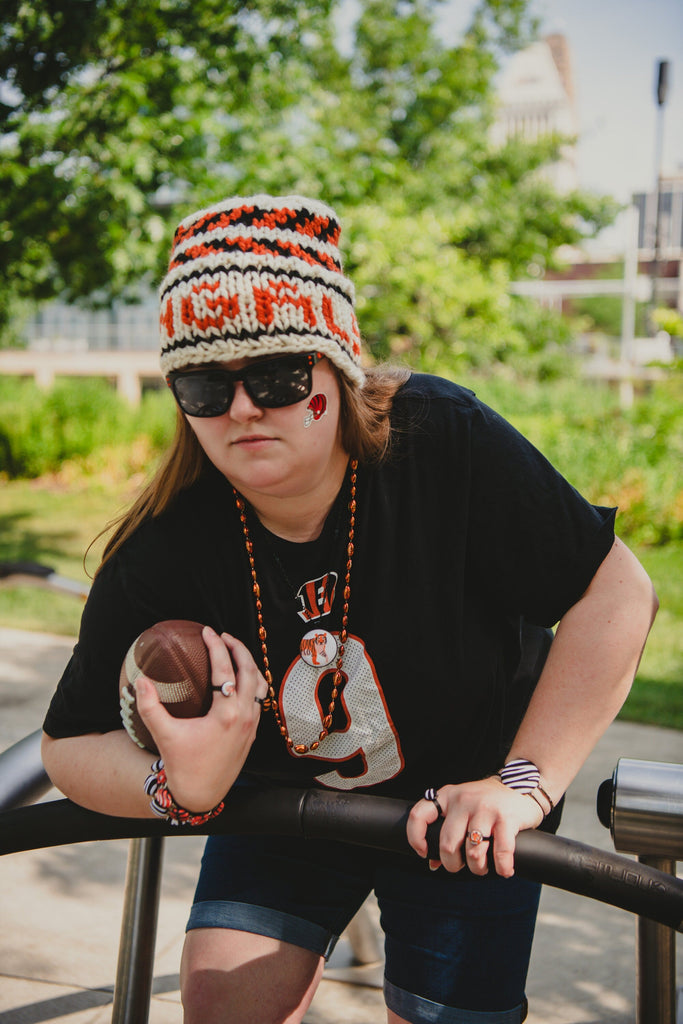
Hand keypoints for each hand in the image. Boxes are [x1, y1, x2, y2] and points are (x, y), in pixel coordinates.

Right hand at [135, 626, 267, 812]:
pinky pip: (258, 699)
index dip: (216, 646)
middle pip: (250, 670)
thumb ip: (150, 706)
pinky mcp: (252, 733)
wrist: (200, 796)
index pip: (224, 669)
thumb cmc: (183, 766)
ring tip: (234, 652)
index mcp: (226, 714)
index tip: (207, 631)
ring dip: (249, 664)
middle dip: (238, 648)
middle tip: (223, 636)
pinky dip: (252, 683)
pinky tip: (239, 680)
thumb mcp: (164, 735)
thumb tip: (140, 681)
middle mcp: (244, 717)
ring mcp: (251, 725)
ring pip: (259, 685)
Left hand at [406, 776, 543, 877]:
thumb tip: (433, 862)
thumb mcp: (463, 808)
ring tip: (483, 867)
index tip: (423, 852)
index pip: (419, 815)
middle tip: (462, 866)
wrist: (524, 784)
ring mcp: (485, 808)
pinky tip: (504, 869)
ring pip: (472, 851)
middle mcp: (463, 800)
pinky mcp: (506, 817)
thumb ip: (448, 830)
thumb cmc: (489, 801)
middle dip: (453, 864)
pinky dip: (502, 867)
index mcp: (447, 796)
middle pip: (447, 844)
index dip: (416, 838)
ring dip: (478, 868)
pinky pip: (500, 852)